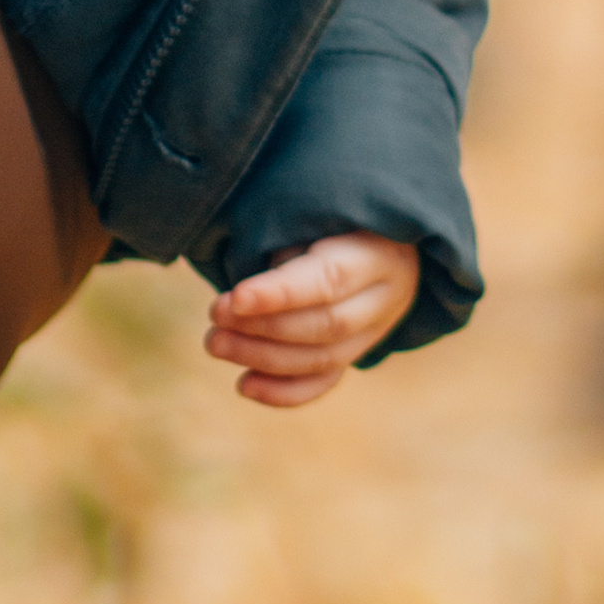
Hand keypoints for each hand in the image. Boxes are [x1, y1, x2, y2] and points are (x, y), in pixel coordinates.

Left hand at [202, 231, 420, 406]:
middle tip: (214, 319)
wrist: (389, 242)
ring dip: (263, 358)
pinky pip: (323, 382)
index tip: (235, 298)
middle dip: (263, 327)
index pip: (328, 280)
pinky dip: (284, 391)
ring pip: (322, 359)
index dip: (280, 293)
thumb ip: (292, 242)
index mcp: (375, 254)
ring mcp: (372, 333)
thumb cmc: (339, 215)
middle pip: (324, 326)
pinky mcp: (355, 354)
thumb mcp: (323, 212)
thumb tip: (248, 288)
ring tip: (216, 344)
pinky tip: (244, 386)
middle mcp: (381, 300)